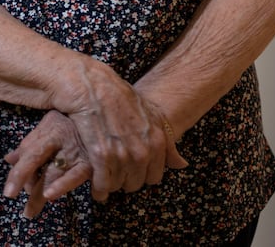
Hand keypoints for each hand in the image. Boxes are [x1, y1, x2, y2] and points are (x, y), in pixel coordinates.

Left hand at [3, 111, 92, 217]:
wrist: (100, 114)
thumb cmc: (68, 121)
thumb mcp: (47, 125)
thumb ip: (29, 143)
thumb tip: (9, 159)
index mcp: (51, 130)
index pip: (32, 154)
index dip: (19, 174)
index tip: (9, 193)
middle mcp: (66, 142)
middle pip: (46, 170)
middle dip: (34, 193)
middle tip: (25, 211)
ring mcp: (81, 153)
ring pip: (61, 177)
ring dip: (46, 194)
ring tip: (32, 211)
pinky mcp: (94, 162)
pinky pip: (78, 178)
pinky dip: (65, 187)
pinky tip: (54, 196)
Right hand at [64, 65, 187, 200]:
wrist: (92, 86)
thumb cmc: (120, 97)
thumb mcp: (151, 114)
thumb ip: (168, 141)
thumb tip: (182, 164)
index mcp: (157, 141)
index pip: (154, 177)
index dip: (141, 172)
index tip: (131, 166)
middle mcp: (142, 151)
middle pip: (135, 184)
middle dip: (125, 178)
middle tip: (114, 166)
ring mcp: (122, 155)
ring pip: (118, 186)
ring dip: (110, 182)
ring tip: (103, 171)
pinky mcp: (101, 156)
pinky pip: (102, 185)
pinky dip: (98, 187)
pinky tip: (94, 182)